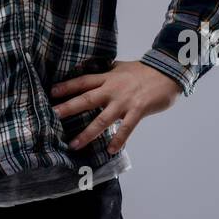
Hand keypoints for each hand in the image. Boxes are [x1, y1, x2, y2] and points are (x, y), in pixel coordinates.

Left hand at [50, 60, 181, 154]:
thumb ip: (107, 73)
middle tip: (53, 115)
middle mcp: (112, 89)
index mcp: (107, 78)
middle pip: (87, 99)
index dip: (67, 86)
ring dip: (88, 132)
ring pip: (103, 118)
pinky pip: (127, 128)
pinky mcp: (138, 110)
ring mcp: (124, 101)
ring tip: (75, 144)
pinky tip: (111, 150)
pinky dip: (119, 139)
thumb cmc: (143, 71)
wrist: (167, 72)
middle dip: (69, 107)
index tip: (51, 92)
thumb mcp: (120, 68)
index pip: (83, 81)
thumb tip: (93, 73)